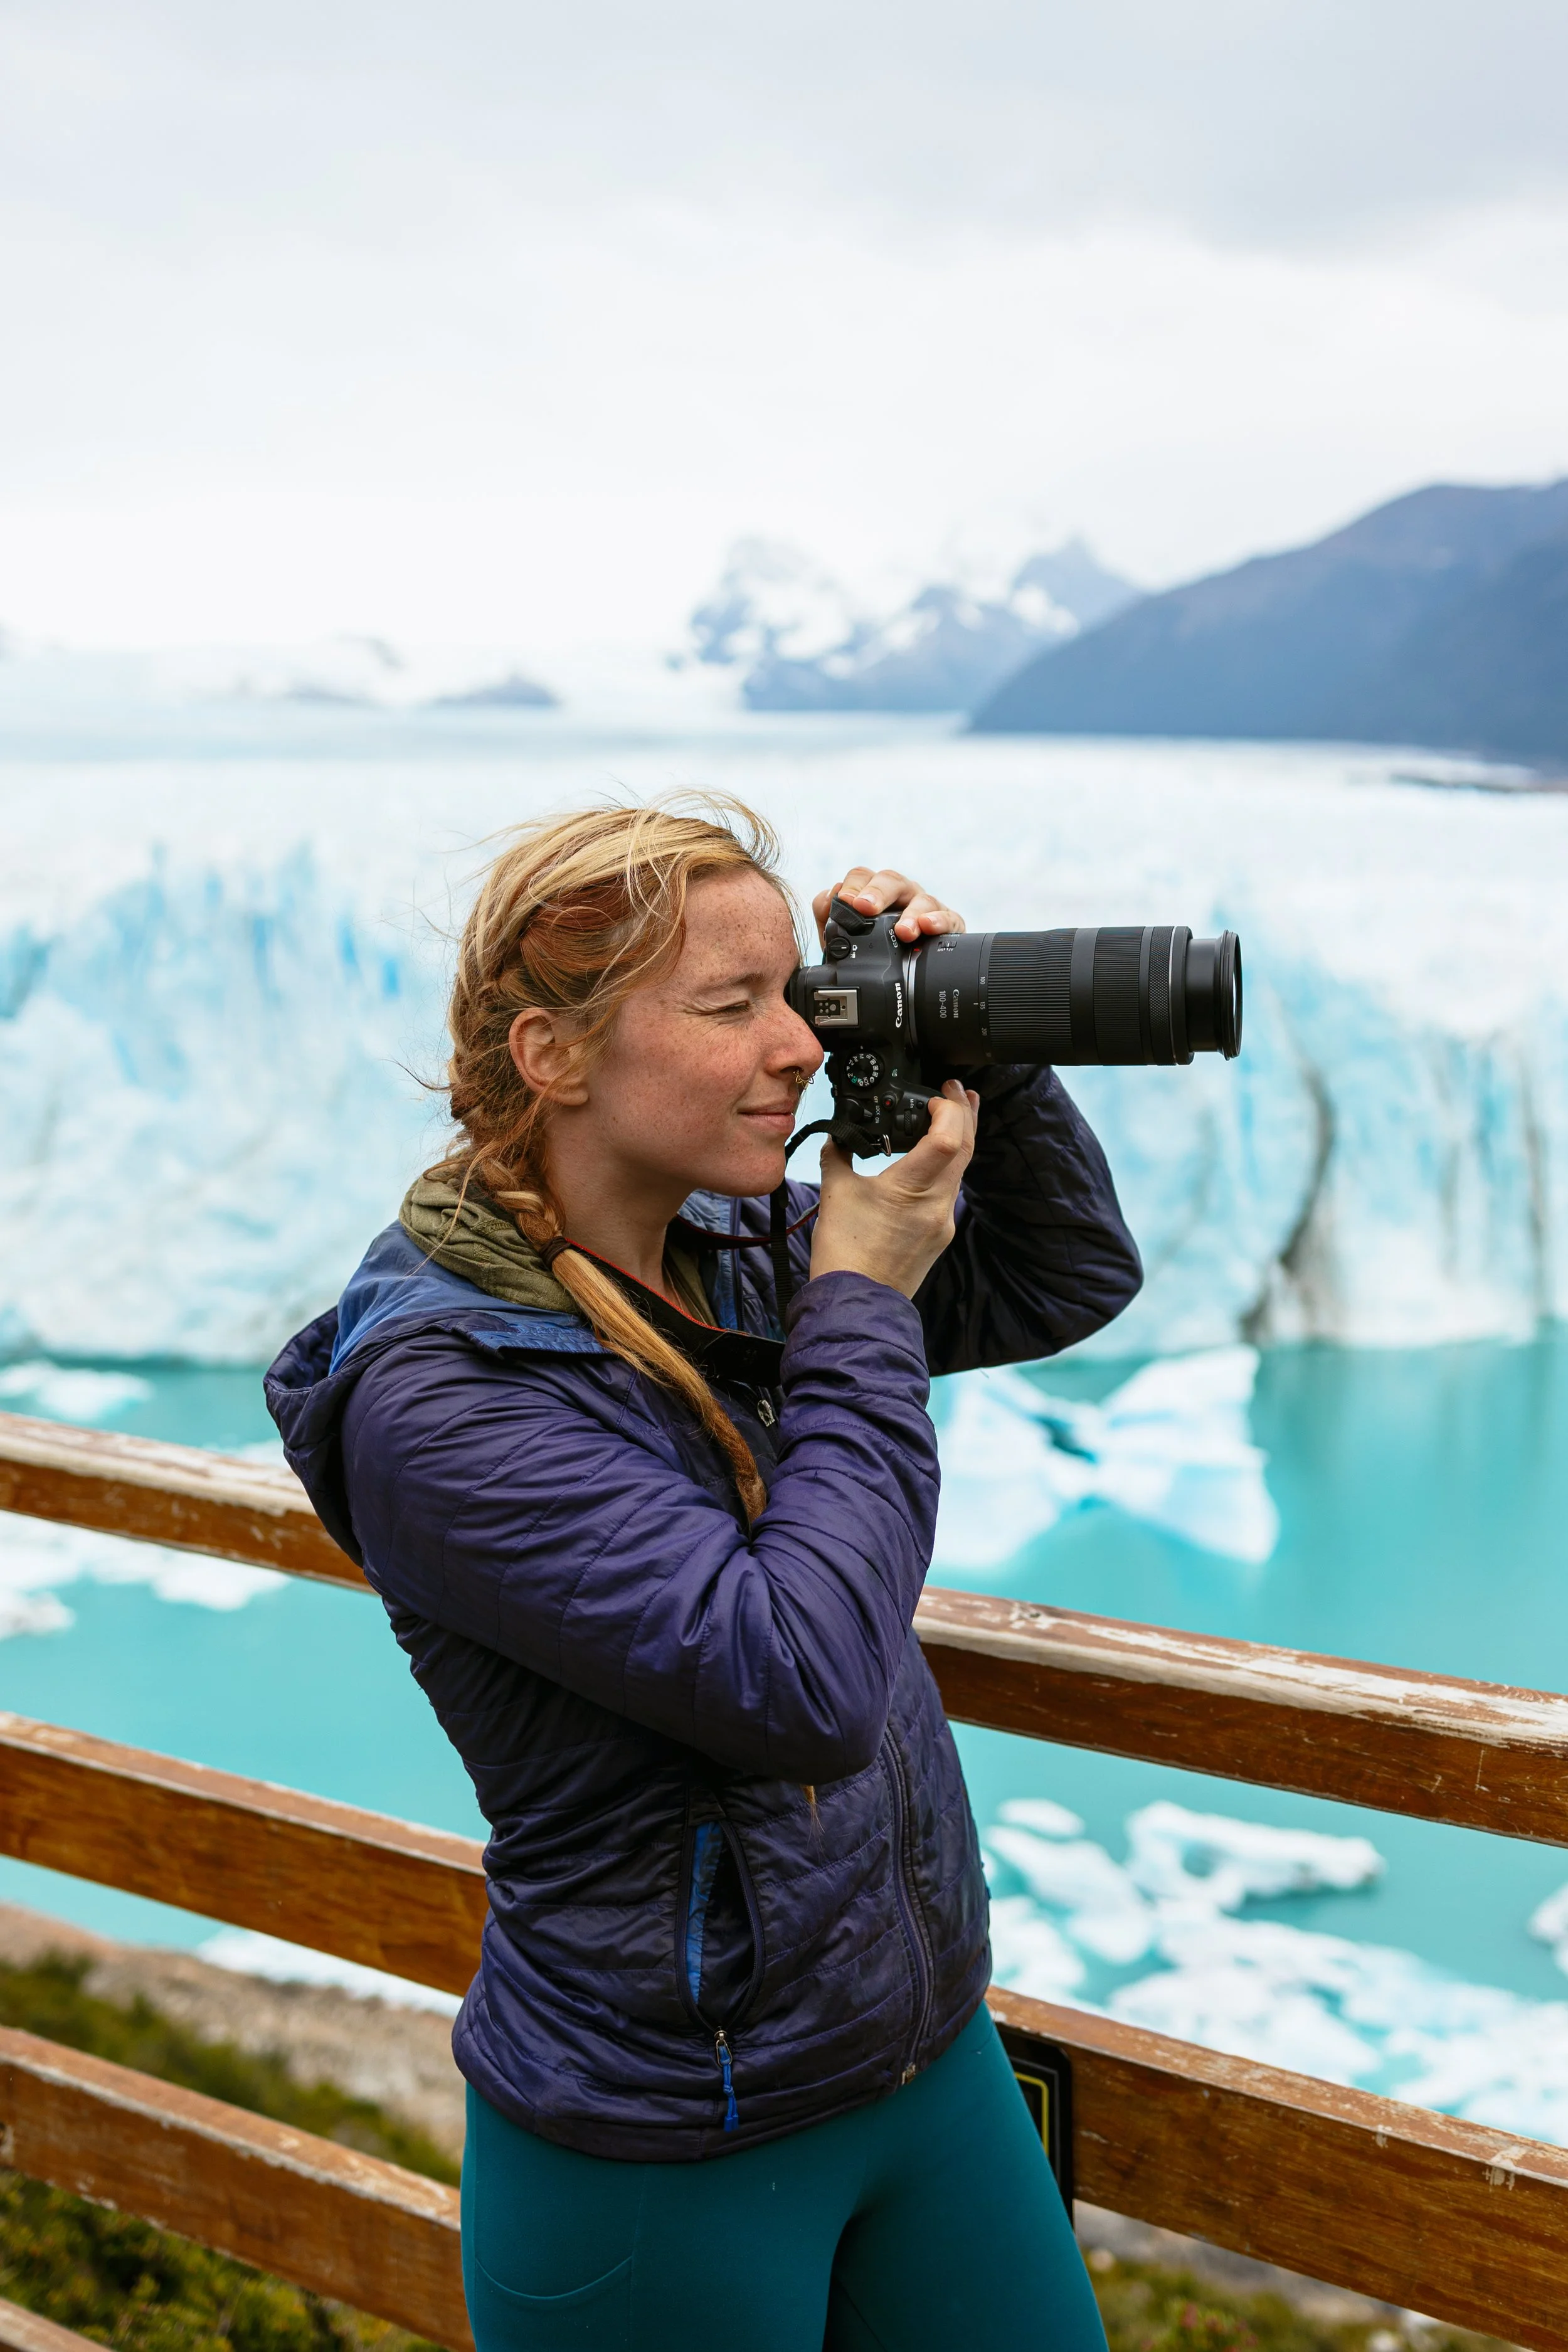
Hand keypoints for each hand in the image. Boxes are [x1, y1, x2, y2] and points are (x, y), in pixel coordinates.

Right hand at [809, 1081, 979, 1298]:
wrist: (855, 1304)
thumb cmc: (844, 1254)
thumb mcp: (835, 1194)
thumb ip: (838, 1156)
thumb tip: (839, 1139)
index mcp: (911, 1189)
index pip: (948, 1138)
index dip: (948, 1109)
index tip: (936, 1095)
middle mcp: (936, 1205)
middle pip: (965, 1148)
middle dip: (964, 1114)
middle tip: (958, 1090)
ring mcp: (942, 1222)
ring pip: (960, 1169)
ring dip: (959, 1139)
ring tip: (952, 1115)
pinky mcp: (939, 1235)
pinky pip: (949, 1190)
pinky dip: (947, 1166)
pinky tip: (934, 1158)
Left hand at [813, 866, 965, 947]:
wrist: (907, 979)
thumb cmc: (875, 952)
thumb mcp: (847, 939)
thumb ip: (829, 917)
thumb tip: (827, 897)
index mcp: (874, 893)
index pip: (862, 877)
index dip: (853, 886)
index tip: (846, 902)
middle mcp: (900, 895)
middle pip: (891, 880)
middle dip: (878, 892)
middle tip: (865, 908)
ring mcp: (925, 907)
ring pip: (921, 899)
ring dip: (910, 913)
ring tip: (903, 931)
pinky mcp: (948, 923)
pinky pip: (947, 917)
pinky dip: (938, 919)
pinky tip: (929, 926)